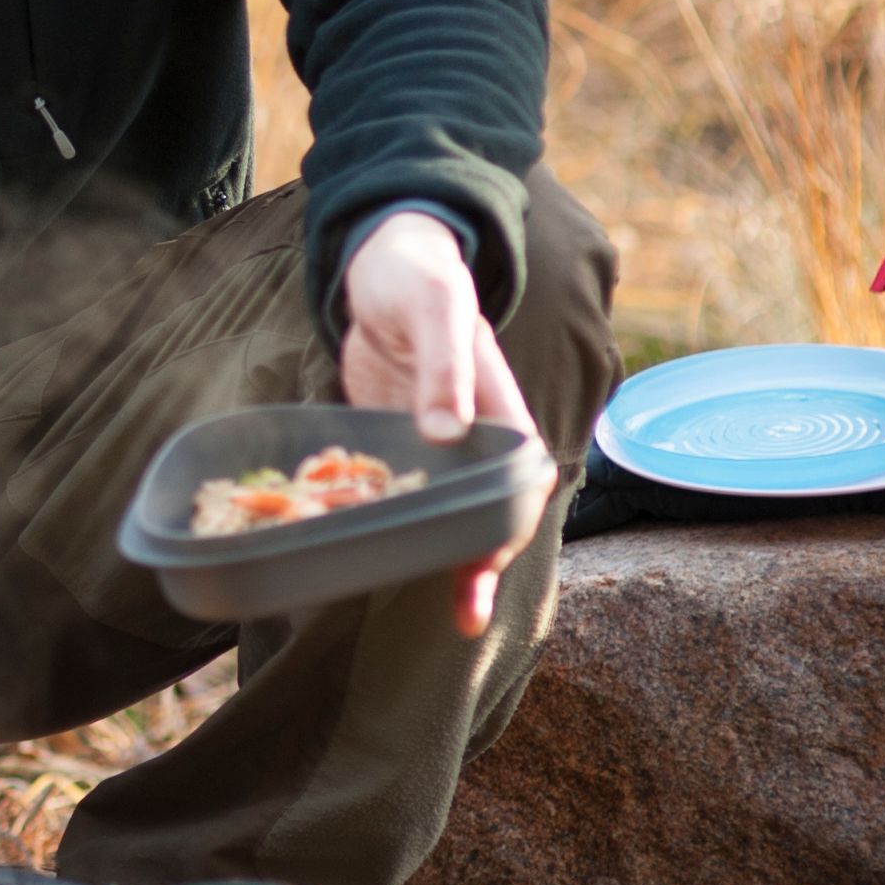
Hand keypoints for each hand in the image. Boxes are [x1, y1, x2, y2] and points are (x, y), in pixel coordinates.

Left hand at [337, 210, 537, 635]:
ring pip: (444, 515)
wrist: (384, 266)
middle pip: (487, 516)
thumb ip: (445, 368)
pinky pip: (399, 495)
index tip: (482, 570)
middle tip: (465, 619)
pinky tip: (366, 556)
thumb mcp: (436, 312)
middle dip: (478, 567)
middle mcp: (474, 443)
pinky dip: (390, 525)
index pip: (517, 489)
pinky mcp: (397, 448)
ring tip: (443, 616)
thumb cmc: (422, 281)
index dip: (503, 535)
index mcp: (503, 416)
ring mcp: (435, 449)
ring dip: (438, 558)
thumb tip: (449, 432)